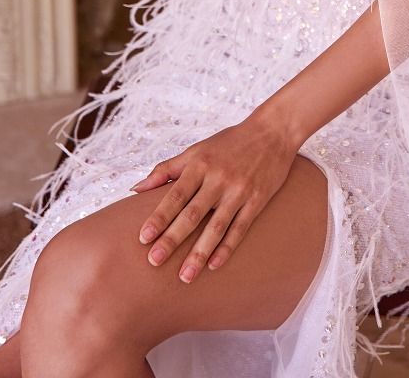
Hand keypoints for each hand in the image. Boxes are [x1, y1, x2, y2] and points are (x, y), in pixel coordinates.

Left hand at [130, 106, 296, 283]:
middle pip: (192, 213)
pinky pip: (240, 228)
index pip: (175, 195)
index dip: (159, 217)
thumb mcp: (197, 150)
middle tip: (154, 261)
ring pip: (216, 226)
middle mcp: (218, 178)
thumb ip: (166, 169)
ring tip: (185, 276)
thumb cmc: (230, 142)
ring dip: (199, 252)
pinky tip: (214, 265)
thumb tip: (135, 189)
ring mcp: (239, 190)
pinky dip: (227, 247)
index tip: (143, 238)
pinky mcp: (257, 200)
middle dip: (172, 238)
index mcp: (200, 165)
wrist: (273, 132)